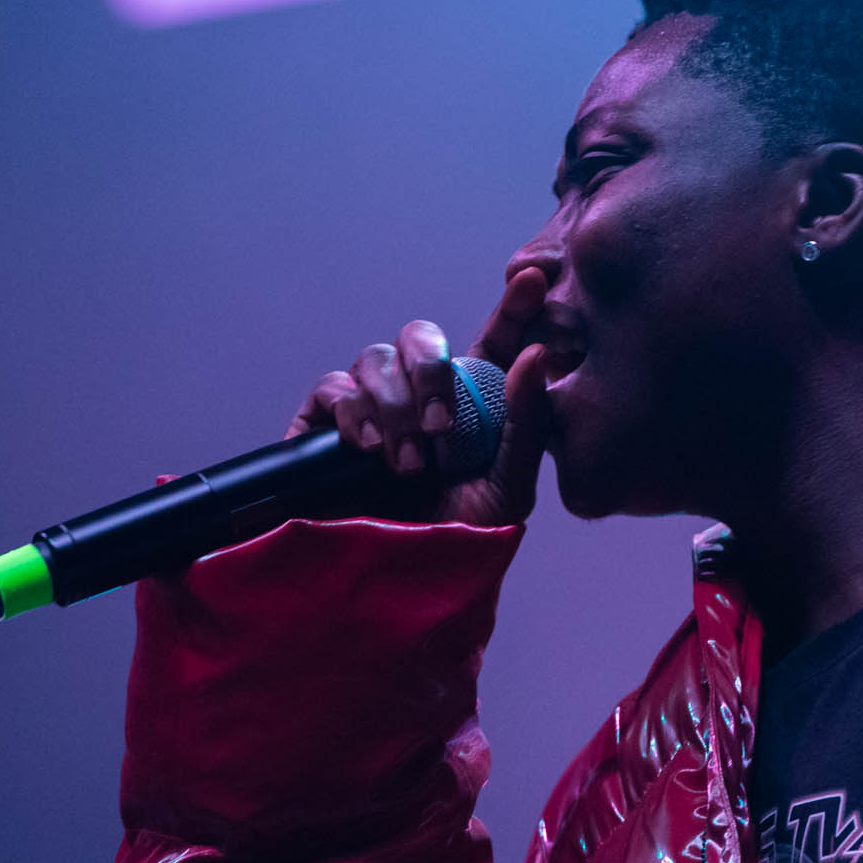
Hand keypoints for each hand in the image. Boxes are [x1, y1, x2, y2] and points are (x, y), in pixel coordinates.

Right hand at [283, 267, 552, 527]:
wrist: (399, 582)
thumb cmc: (462, 537)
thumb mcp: (510, 488)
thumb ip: (527, 423)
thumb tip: (538, 355)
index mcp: (473, 400)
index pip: (494, 339)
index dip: (512, 307)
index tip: (532, 280)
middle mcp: (420, 394)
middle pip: (420, 337)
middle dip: (430, 371)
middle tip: (441, 427)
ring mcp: (371, 406)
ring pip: (375, 359)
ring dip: (395, 408)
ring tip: (407, 464)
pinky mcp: (325, 427)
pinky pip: (332, 388)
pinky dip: (351, 411)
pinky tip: (368, 448)